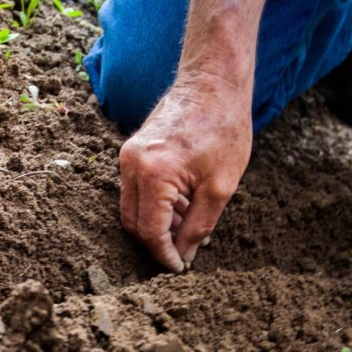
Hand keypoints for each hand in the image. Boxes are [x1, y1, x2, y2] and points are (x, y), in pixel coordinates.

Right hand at [119, 75, 251, 271]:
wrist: (213, 83)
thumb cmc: (223, 129)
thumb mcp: (220, 187)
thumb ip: (198, 226)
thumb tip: (184, 255)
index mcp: (153, 174)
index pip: (150, 231)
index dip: (164, 255)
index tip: (180, 268)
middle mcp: (132, 164)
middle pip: (133, 223)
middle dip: (157, 243)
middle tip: (184, 253)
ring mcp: (128, 155)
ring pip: (132, 207)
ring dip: (157, 224)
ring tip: (190, 226)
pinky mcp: (132, 149)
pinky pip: (136, 189)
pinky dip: (155, 204)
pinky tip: (183, 206)